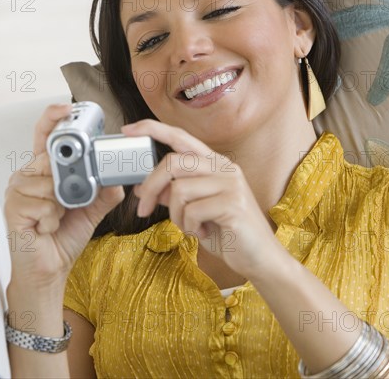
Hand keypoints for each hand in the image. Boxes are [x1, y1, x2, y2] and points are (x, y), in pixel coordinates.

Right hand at [4, 104, 124, 286]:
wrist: (50, 268)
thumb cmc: (64, 235)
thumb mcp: (93, 208)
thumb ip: (104, 188)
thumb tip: (118, 172)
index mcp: (45, 170)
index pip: (46, 137)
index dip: (54, 119)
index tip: (66, 107)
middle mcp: (28, 175)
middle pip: (51, 158)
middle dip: (70, 178)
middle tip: (72, 197)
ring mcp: (18, 190)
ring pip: (50, 182)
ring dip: (62, 204)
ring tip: (57, 216)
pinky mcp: (13, 207)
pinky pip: (44, 204)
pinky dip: (53, 218)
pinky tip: (47, 227)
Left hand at [121, 119, 277, 279]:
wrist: (260, 258)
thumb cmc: (227, 232)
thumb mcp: (194, 210)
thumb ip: (173, 195)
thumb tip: (143, 188)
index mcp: (215, 163)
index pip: (181, 137)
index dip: (153, 129)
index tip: (128, 130)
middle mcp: (224, 167)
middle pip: (173, 162)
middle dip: (151, 187)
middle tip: (143, 210)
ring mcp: (230, 184)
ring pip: (179, 190)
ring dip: (175, 215)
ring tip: (191, 226)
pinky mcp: (232, 204)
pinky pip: (191, 211)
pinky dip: (189, 227)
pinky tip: (203, 233)